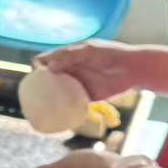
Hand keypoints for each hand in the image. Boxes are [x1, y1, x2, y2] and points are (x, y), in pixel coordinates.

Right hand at [36, 40, 161, 101]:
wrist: (134, 69)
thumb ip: (68, 56)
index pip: (46, 60)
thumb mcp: (89, 51)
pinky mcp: (87, 98)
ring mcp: (78, 85)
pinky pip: (71, 105)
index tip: (34, 75)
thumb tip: (47, 67)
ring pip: (58, 93)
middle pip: (49, 79)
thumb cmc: (111, 55)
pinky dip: (64, 110)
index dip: (37, 66)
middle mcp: (70, 71)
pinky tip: (57, 115)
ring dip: (49, 100)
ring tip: (40, 108)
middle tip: (34, 95)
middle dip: (39, 86)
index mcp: (68, 57)